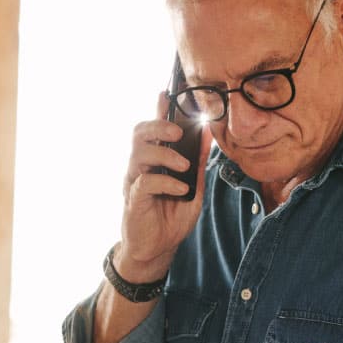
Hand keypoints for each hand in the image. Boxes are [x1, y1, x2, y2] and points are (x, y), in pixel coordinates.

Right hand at [117, 92, 212, 281]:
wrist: (158, 249)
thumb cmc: (171, 217)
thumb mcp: (193, 187)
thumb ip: (198, 162)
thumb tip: (208, 134)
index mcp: (155, 160)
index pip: (154, 128)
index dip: (159, 109)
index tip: (168, 92)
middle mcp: (140, 166)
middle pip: (139, 134)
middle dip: (158, 126)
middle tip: (178, 132)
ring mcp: (134, 182)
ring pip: (139, 153)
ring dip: (164, 154)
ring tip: (183, 165)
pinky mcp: (134, 199)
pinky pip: (146, 182)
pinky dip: (166, 182)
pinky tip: (180, 189)